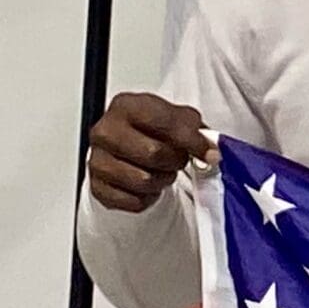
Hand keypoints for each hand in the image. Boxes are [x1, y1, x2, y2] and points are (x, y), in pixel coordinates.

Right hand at [85, 92, 213, 212]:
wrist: (128, 142)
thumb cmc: (152, 127)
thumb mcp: (176, 116)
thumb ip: (195, 129)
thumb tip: (211, 149)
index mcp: (126, 106)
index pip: (165, 124)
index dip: (193, 141)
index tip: (210, 152)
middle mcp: (105, 132)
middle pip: (153, 154)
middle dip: (176, 161)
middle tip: (180, 159)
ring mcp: (97, 160)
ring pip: (143, 181)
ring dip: (162, 180)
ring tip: (163, 170)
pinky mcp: (97, 187)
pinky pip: (133, 201)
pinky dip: (148, 197)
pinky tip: (149, 185)